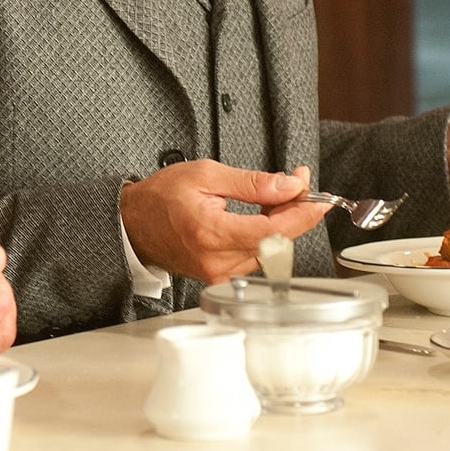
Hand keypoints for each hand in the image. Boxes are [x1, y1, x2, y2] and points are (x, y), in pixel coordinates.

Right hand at [119, 161, 329, 282]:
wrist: (132, 224)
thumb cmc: (161, 197)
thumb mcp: (206, 174)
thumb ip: (252, 183)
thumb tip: (289, 186)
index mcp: (211, 232)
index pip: (272, 230)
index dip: (301, 214)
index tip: (317, 197)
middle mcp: (217, 259)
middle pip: (276, 241)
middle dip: (294, 212)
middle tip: (298, 184)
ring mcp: (218, 272)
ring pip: (269, 251)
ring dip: (281, 224)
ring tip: (277, 196)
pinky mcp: (219, 276)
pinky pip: (255, 257)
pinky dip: (266, 236)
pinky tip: (264, 216)